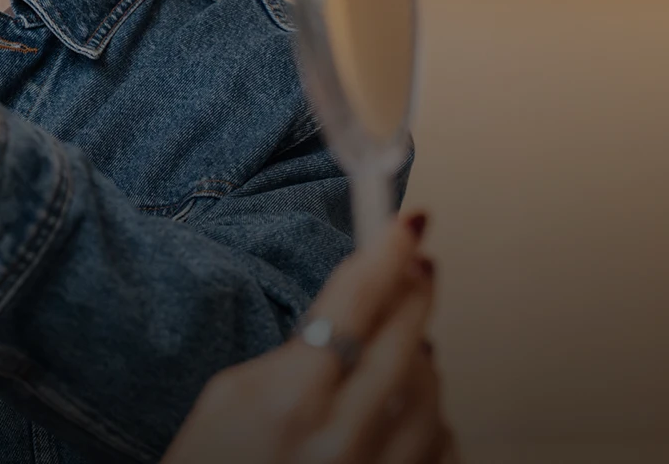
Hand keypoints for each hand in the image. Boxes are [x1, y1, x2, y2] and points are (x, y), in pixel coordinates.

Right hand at [162, 212, 456, 463]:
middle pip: (406, 342)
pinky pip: (441, 449)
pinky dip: (429, 419)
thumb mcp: (227, 398)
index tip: (406, 227)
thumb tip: (346, 319)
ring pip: (432, 394)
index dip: (385, 256)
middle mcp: (343, 440)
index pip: (356, 303)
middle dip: (414, 293)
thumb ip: (291, 357)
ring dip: (421, 359)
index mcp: (291, 401)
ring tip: (401, 344)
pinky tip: (408, 408)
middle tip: (417, 264)